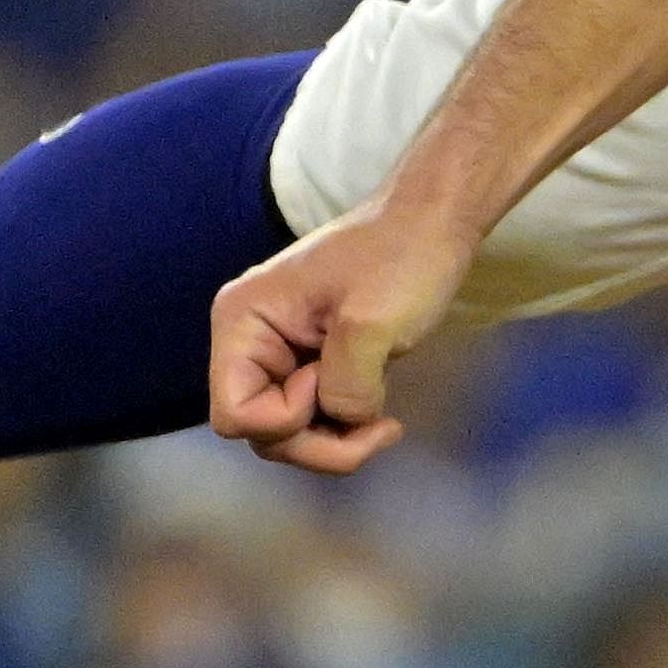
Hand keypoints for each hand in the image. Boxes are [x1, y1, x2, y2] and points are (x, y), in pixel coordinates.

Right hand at [212, 197, 475, 472]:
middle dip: (317, 443)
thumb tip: (340, 420)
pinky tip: (381, 418)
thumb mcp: (373, 323)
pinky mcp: (310, 367)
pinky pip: (313, 422)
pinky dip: (344, 430)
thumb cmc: (401, 258)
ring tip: (385, 424)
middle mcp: (249, 342)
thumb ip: (346, 385)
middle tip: (378, 425)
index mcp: (244, 322)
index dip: (286, 419)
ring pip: (288, 435)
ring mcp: (279, 357)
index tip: (330, 380)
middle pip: (261, 433)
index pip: (234, 415)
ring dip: (335, 442)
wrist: (433, 223)